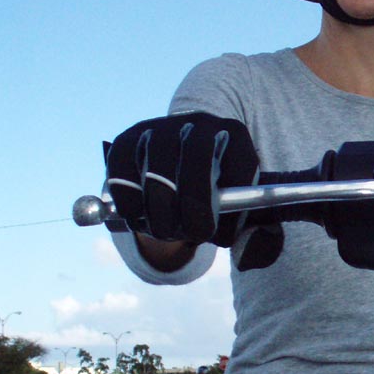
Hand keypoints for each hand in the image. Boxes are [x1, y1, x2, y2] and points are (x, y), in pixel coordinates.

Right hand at [105, 112, 282, 268]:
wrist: (176, 169)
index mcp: (236, 136)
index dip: (230, 208)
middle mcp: (199, 123)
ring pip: (157, 167)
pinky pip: (121, 170)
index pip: (239, 167)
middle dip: (193, 205)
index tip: (219, 235)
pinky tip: (138, 217)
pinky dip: (128, 200)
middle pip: (197, 157)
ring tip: (165, 231)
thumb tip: (243, 250)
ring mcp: (161, 127)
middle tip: (190, 235)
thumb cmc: (215, 196)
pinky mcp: (128, 138)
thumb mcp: (241, 210)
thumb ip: (252, 232)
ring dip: (160, 210)